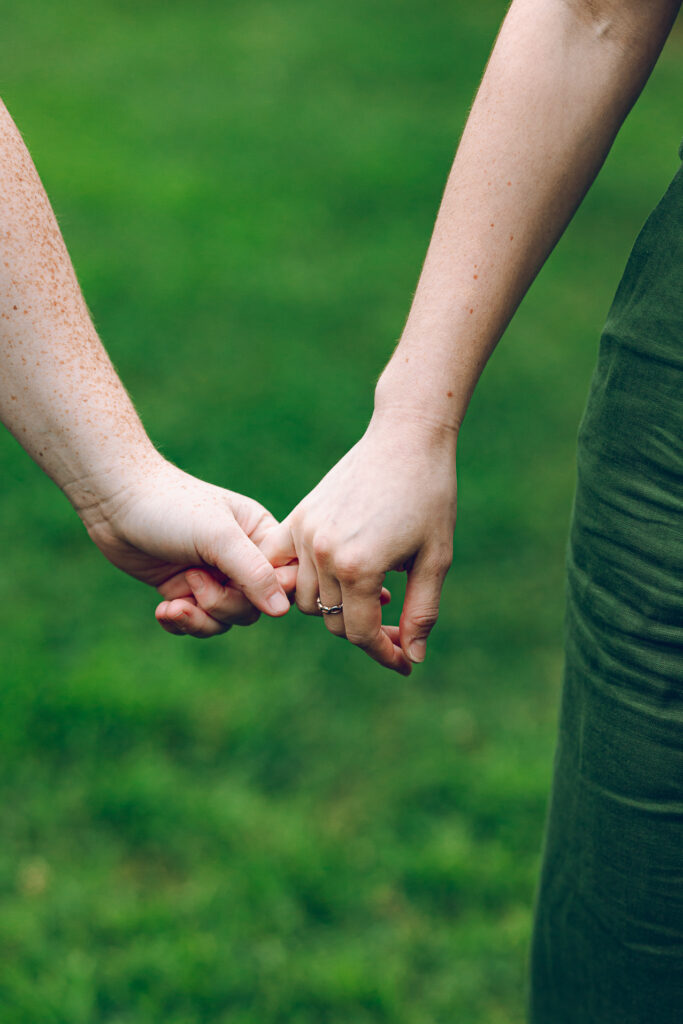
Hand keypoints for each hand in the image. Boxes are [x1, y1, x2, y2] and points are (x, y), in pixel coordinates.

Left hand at [83, 457, 295, 636]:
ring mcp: (213, 575)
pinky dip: (182, 621)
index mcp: (260, 536)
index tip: (240, 586)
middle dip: (222, 604)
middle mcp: (241, 558)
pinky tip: (163, 609)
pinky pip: (198, 621)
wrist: (115, 501)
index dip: (271, 592)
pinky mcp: (184, 588)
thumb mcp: (218, 537)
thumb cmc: (172, 507)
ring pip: (226, 619)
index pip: (285, 577)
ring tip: (172, 603)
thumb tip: (282, 611)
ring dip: (199, 619)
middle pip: (253, 607)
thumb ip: (253, 573)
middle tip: (194, 580)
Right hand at [263, 412, 456, 672]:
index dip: (385, 654)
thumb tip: (412, 657)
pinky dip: (298, 580)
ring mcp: (305, 535)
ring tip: (369, 597)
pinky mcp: (298, 518)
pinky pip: (282, 565)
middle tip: (396, 629)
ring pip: (306, 599)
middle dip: (364, 632)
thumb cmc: (430, 497)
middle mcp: (324, 554)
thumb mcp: (436, 559)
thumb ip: (421, 612)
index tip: (405, 663)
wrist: (406, 439)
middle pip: (332, 621)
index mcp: (360, 568)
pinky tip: (327, 581)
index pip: (361, 633)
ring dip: (335, 607)